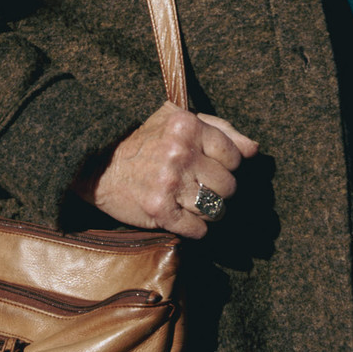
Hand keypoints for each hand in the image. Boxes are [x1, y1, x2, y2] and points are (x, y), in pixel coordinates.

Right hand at [75, 101, 259, 238]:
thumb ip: (221, 130)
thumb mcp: (179, 122)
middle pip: (228, 185)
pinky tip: (183, 217)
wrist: (99, 166)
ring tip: (193, 202)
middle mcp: (179, 153)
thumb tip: (253, 149)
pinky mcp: (159, 210)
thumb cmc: (145, 141)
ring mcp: (169, 183)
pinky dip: (195, 228)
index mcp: (187, 126)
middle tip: (202, 187)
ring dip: (208, 211)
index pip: (234, 156)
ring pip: (215, 209)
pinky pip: (197, 229)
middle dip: (219, 190)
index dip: (228, 165)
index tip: (212, 166)